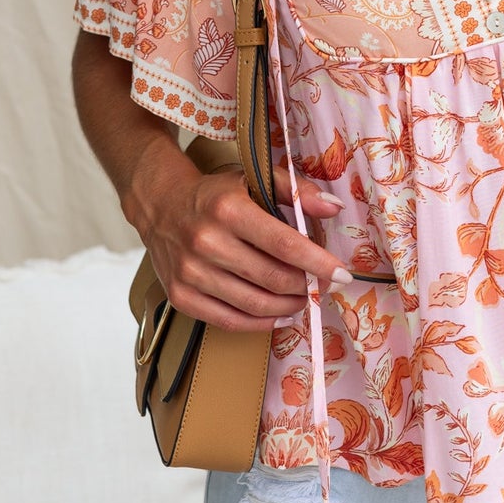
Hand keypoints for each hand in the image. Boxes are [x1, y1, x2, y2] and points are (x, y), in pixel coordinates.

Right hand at [139, 157, 349, 333]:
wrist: (161, 206)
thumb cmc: (217, 194)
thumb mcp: (255, 179)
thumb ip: (297, 190)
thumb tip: (334, 207)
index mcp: (228, 210)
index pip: (284, 244)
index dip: (317, 263)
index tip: (343, 274)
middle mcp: (206, 243)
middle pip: (272, 278)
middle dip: (306, 286)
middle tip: (323, 285)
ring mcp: (190, 273)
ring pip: (253, 304)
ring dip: (288, 306)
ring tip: (303, 298)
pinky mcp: (180, 296)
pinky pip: (228, 321)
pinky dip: (261, 323)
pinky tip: (280, 316)